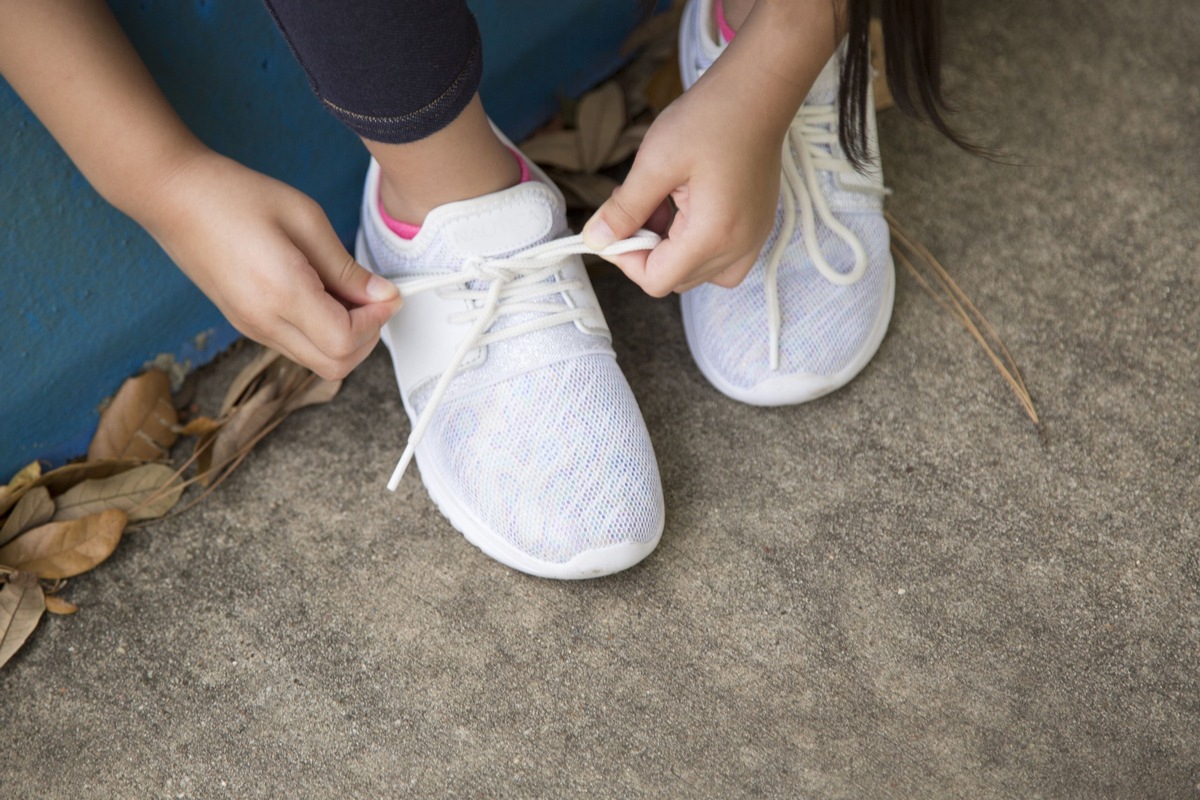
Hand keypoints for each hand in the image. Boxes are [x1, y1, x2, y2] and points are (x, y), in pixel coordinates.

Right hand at [144, 150, 401, 379]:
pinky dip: (322, 332)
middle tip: (376, 299)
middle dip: (367, 338)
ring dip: (346, 337)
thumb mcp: (305, 219)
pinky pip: (298, 345)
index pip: (345, 341)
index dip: (376, 322)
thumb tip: (381, 295)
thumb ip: (346, 267)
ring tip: (349, 292)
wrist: (173, 195)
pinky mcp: (247, 323)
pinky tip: (324, 294)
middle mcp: (263, 322)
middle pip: (335, 366)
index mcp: (280, 293)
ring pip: (317, 361)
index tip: (388, 295)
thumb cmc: (233, 196)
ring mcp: (252, 327)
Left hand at [582, 73, 782, 296]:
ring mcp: (753, 240)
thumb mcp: (656, 162)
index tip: (617, 226)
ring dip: (670, 249)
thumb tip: (596, 240)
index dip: (627, 259)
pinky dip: (695, 244)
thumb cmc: (711, 118)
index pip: (656, 280)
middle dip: (647, 251)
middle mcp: (739, 248)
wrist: (758, 91)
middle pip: (676, 280)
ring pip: (696, 273)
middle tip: (641, 206)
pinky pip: (720, 260)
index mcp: (713, 235)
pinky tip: (686, 208)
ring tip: (664, 203)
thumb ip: (624, 209)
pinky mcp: (756, 228)